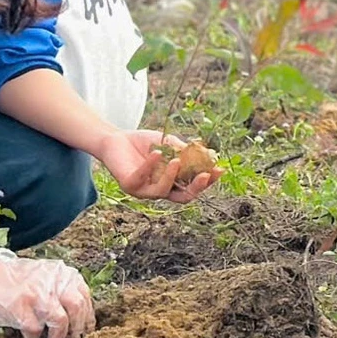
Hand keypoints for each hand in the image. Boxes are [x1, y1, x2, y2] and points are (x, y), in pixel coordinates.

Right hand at [0, 225, 95, 337]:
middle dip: (78, 331)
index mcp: (59, 272)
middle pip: (78, 308)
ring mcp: (37, 294)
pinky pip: (36, 331)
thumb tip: (75, 315)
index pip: (84, 296)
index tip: (85, 331)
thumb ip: (56, 288)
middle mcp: (52, 281)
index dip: (87, 317)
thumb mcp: (39, 275)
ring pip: (62, 322)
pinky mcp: (21, 309)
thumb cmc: (6, 278)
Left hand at [101, 129, 219, 203]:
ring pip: (162, 191)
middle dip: (196, 188)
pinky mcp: (129, 185)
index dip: (208, 181)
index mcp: (172, 183)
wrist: (116, 140)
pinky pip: (141, 178)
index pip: (193, 187)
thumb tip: (208, 154)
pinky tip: (157, 153)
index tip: (219, 169)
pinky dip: (150, 166)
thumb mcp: (169, 144)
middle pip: (182, 197)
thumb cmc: (144, 143)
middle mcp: (159, 191)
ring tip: (176, 160)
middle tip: (205, 175)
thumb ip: (184, 151)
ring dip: (171, 177)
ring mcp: (143, 191)